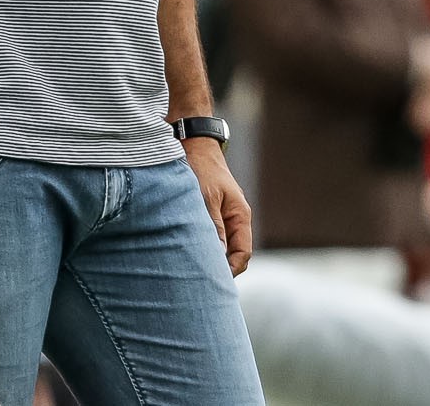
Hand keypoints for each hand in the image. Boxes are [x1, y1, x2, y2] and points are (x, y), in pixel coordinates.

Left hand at [183, 138, 252, 276]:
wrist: (193, 146)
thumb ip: (214, 227)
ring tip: (190, 269)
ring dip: (210, 258)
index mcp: (240, 216)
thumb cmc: (201, 170)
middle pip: (234, 255)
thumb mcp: (206, 199)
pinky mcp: (211, 215)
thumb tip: (219, 257)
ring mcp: (224, 217)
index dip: (229, 271)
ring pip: (222, 248)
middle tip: (197, 282)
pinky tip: (186, 253)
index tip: (210, 281)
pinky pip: (212, 238)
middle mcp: (235, 219)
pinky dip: (203, 248)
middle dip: (220, 270)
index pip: (243, 254)